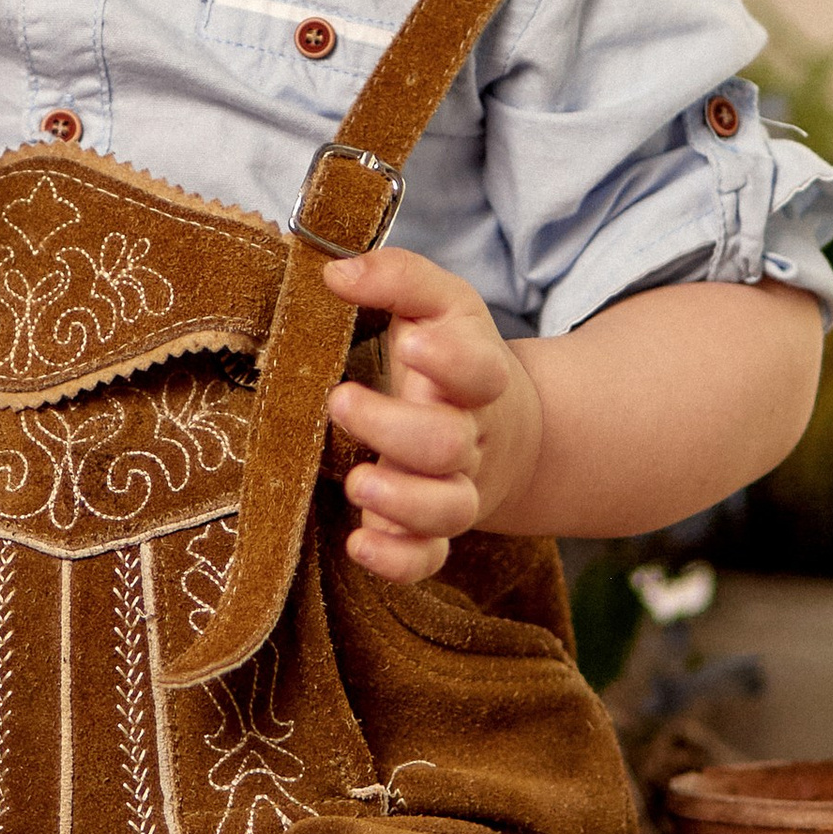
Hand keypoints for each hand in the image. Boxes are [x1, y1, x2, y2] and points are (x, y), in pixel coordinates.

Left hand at [319, 247, 542, 582]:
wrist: (498, 430)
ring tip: (358, 480)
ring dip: (402, 500)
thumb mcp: (438, 305)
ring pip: (447, 510)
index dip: (452, 361)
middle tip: (340, 400)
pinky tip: (360, 543)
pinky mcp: (433, 531)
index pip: (481, 371)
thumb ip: (396, 277)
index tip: (411, 343)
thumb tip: (334, 272)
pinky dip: (399, 561)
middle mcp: (469, 438)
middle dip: (395, 428)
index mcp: (476, 377)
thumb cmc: (448, 355)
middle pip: (449, 445)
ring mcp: (455, 489)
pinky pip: (428, 560)